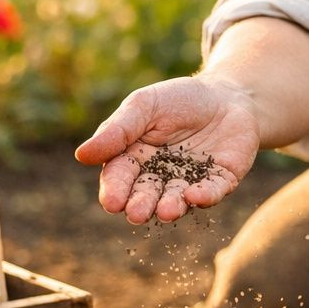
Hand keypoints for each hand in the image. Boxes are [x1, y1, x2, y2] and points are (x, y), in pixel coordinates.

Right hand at [75, 77, 260, 223]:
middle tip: (137, 213)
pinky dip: (204, 196)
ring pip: (177, 199)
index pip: (120, 177)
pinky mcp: (220, 181)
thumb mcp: (144, 105)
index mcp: (135, 158)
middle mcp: (161, 176)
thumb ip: (117, 130)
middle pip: (146, 194)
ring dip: (171, 206)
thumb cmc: (179, 99)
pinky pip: (212, 192)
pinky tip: (195, 196)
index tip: (113, 202)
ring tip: (166, 211)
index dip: (115, 191)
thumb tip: (81, 155)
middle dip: (141, 204)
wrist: (227, 94)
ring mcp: (191, 181)